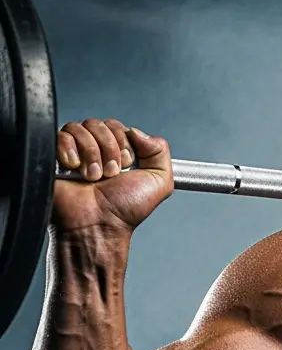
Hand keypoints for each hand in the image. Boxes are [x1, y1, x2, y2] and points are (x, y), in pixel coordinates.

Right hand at [52, 118, 172, 233]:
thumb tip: (138, 132)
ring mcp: (74, 152)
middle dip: (109, 149)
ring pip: (80, 128)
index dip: (124, 143)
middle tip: (111, 174)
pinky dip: (70, 151)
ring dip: (92, 154)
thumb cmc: (124, 209)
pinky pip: (60, 135)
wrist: (98, 224)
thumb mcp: (159, 182)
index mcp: (118, 153)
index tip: (127, 165)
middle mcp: (96, 151)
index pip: (119, 127)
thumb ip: (160, 151)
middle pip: (100, 124)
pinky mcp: (53, 156)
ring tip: (94, 177)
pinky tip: (75, 170)